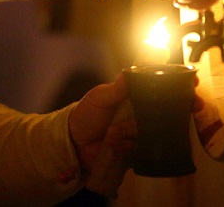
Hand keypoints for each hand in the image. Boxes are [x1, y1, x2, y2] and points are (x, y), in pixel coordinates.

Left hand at [68, 74, 135, 195]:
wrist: (76, 140)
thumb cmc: (86, 114)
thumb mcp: (98, 98)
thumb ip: (114, 89)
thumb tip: (126, 73)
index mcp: (130, 101)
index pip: (147, 100)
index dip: (143, 105)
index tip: (130, 110)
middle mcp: (136, 117)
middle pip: (147, 120)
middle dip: (128, 125)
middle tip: (113, 127)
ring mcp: (134, 134)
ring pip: (141, 135)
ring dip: (123, 136)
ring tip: (109, 135)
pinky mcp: (132, 149)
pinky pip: (136, 149)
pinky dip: (123, 147)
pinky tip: (111, 144)